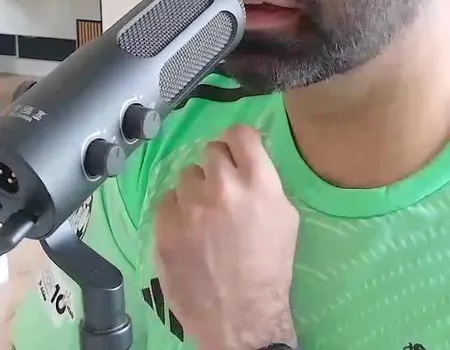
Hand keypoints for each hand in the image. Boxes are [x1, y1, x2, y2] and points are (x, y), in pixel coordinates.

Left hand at [154, 125, 299, 349]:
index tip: (236, 150)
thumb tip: (248, 160)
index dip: (237, 140)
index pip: (239, 134)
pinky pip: (166, 201)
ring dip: (195, 190)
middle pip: (210, 151)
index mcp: (257, 182)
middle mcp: (221, 187)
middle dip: (216, 168)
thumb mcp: (285, 218)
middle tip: (221, 191)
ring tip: (204, 218)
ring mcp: (188, 206)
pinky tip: (188, 232)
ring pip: (185, 177)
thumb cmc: (270, 269)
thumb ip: (265, 183)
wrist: (241, 315)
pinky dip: (176, 212)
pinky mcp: (164, 226)